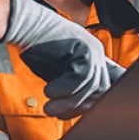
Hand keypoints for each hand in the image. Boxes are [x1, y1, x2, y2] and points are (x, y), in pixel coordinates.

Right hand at [4, 0, 123, 117]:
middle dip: (82, 106)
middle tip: (60, 114)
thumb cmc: (38, 50)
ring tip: (49, 108)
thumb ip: (73, 87)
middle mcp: (96, 52)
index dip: (109, 96)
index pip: (114, 80)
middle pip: (102, 89)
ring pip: (92, 86)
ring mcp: (92, 49)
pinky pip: (81, 77)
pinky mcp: (83, 47)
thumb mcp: (59, 73)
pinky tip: (49, 91)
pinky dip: (64, 89)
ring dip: (69, 102)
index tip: (98, 110)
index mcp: (94, 58)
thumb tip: (81, 109)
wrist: (24, 25)